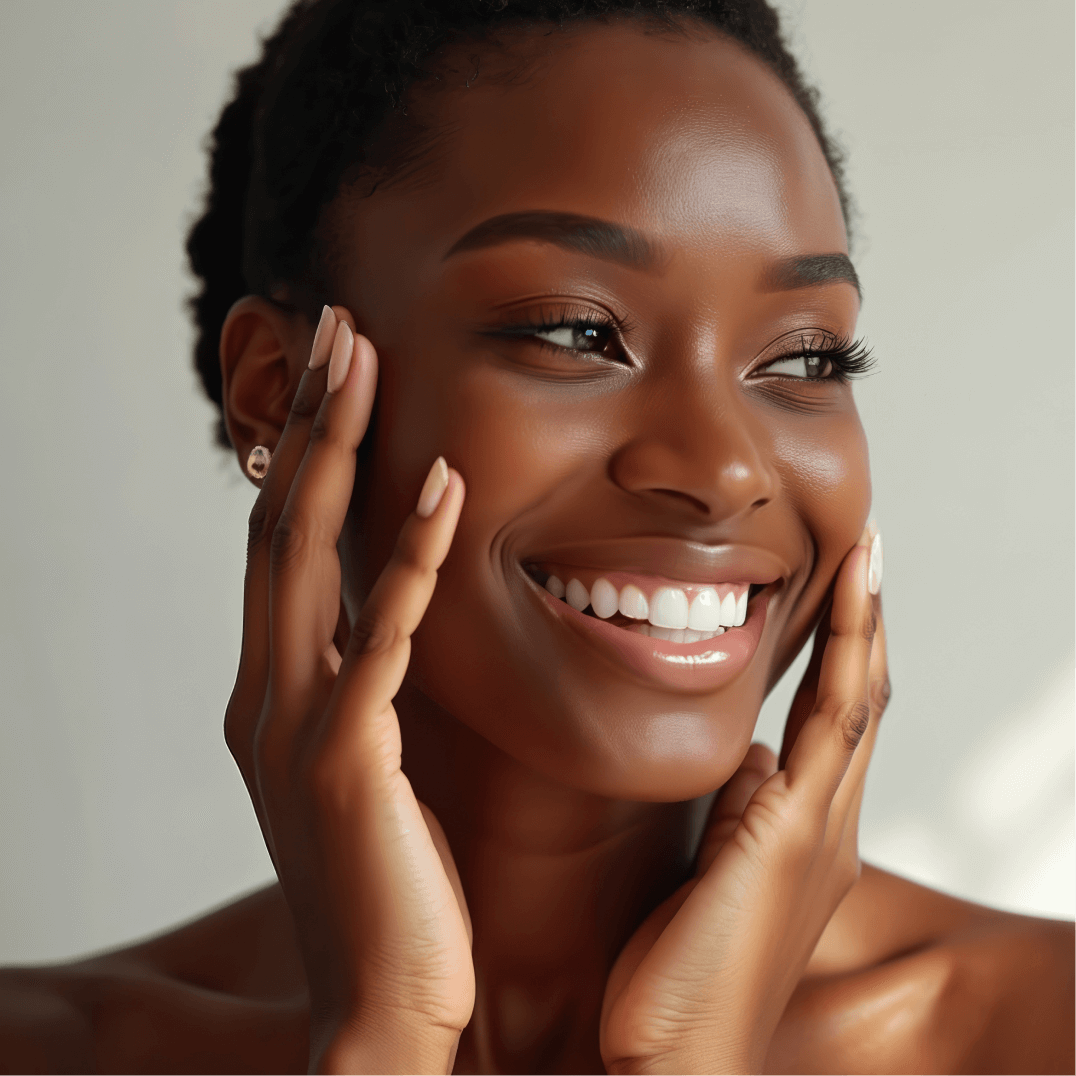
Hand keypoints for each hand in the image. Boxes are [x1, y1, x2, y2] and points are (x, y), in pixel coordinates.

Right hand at [224, 307, 473, 1075]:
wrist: (385, 1005)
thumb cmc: (392, 886)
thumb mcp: (368, 765)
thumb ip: (370, 687)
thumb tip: (393, 621)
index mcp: (277, 692)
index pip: (284, 546)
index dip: (303, 454)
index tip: (335, 377)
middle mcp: (267, 694)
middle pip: (281, 524)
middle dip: (309, 422)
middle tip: (339, 327)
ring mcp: (297, 725)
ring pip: (306, 558)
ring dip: (337, 453)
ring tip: (365, 359)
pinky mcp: (345, 763)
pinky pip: (376, 638)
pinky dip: (407, 559)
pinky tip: (444, 487)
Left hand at [600, 528, 887, 1074]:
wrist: (675, 1058)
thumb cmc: (681, 973)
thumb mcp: (710, 870)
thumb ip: (737, 813)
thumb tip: (749, 759)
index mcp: (801, 829)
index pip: (830, 720)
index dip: (841, 651)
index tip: (839, 586)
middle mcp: (826, 823)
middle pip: (860, 699)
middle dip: (864, 622)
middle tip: (867, 549)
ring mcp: (820, 828)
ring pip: (858, 700)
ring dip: (865, 622)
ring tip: (868, 552)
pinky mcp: (795, 833)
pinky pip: (834, 722)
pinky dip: (848, 654)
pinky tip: (851, 601)